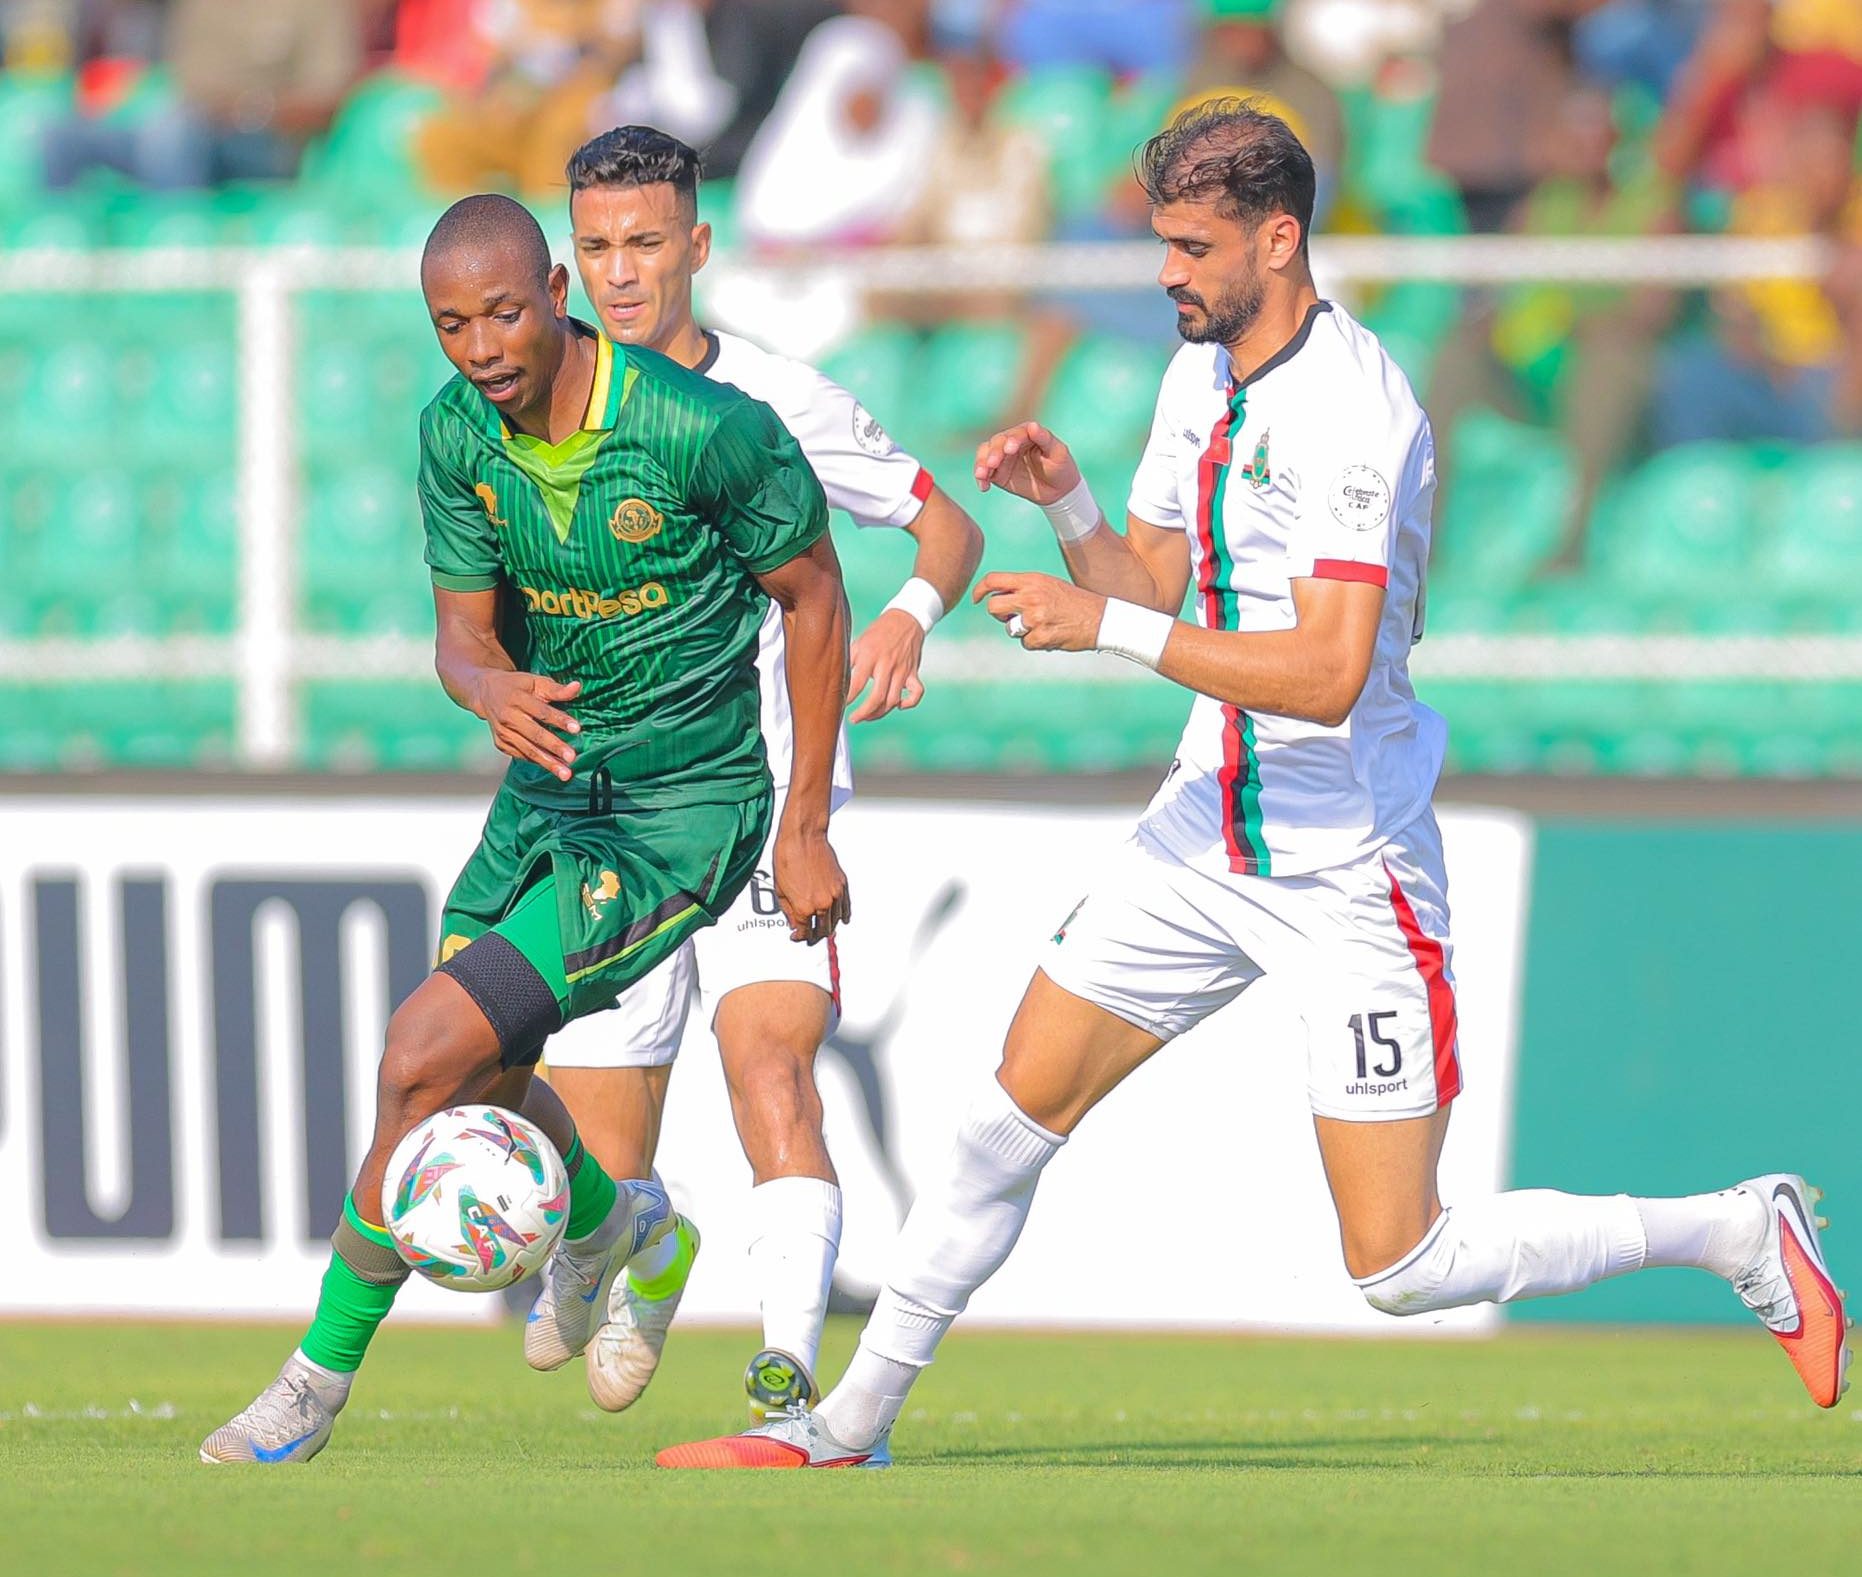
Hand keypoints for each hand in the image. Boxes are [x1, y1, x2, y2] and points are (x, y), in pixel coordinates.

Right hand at [471, 670, 580, 780]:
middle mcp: (508, 717)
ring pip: (528, 750)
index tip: (576, 729)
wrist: (486, 693)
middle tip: (572, 757)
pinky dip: (538, 762)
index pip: (542, 712)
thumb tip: (577, 687)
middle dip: (554, 747)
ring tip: (565, 774)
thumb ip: (556, 688)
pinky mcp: (501, 744)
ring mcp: (503, 733)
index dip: (559, 720)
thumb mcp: (535, 682)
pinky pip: (522, 755)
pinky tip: (553, 768)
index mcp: (517, 699)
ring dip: (548, 763)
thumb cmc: (516, 686)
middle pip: (534, 734)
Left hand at [772, 818, 850, 943]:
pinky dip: (843, 916)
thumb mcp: (780, 889)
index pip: (804, 933)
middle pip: (822, 931)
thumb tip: (794, 923)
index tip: (797, 936)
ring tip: (822, 927)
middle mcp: (822, 904)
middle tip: (810, 935)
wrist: (803, 837)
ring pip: (835, 922)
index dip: (799, 937)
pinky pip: (846, 908)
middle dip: (814, 936)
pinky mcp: (842, 885)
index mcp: (803, 907)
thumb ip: (788, 911)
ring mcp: (835, 895)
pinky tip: (841, 919)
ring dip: (828, 927)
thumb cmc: (787, 857)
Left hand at [847, 608, 926, 722]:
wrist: (906, 618)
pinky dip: (909, 704)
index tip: (839, 706)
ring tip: (869, 716)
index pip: (857, 683)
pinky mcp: (913, 672)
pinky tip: (898, 705)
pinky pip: (917, 693)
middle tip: (854, 719)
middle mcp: (887, 664)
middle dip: (864, 713)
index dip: (848, 699)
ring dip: (880, 712)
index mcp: (870, 656)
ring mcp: (902, 670)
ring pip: (893, 700)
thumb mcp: (860, 642)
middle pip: (877, 697)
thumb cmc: (878, 632)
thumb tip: (835, 680)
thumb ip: (849, 661)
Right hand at [973, 421, 1081, 503]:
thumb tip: (1032, 425)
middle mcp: (1011, 443)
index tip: (1010, 449)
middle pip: (996, 442)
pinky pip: (984, 473)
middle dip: (993, 452)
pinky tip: (983, 487)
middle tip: (992, 464)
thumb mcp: (1058, 452)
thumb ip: (1044, 438)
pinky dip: (981, 478)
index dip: (1011, 440)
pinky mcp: (997, 474)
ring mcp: (1003, 458)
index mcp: (1026, 433)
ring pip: (985, 455)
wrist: (1059, 491)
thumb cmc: (1061, 466)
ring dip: (981, 463)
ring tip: (982, 475)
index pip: (1015, 434)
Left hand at [973, 571, 1105, 651]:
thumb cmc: (1072, 601)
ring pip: (1009, 629)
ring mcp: (1035, 618)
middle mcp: (1031, 597)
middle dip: (999, 615)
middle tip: (1013, 617)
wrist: (1100, 618)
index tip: (976, 599)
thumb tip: (996, 597)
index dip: (979, 589)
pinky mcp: (1042, 637)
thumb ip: (1023, 588)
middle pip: (993, 607)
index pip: (993, 580)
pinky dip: (1035, 643)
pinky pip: (1025, 644)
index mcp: (1031, 580)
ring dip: (1020, 631)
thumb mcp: (1048, 585)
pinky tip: (1051, 634)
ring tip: (1042, 625)